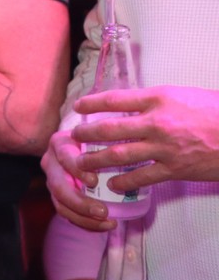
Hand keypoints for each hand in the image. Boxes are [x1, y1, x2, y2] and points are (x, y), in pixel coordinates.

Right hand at [43, 126, 113, 230]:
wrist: (88, 146)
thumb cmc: (103, 136)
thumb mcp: (105, 128)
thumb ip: (113, 128)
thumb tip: (135, 129)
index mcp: (60, 143)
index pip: (64, 157)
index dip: (76, 169)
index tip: (95, 181)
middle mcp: (52, 162)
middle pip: (57, 185)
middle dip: (79, 201)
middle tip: (103, 211)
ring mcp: (54, 180)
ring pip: (59, 202)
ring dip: (82, 216)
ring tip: (106, 221)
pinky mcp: (59, 195)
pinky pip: (66, 212)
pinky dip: (84, 222)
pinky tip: (105, 225)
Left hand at [73, 85, 218, 191]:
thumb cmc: (216, 111)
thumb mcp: (183, 95)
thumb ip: (157, 101)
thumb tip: (134, 105)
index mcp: (158, 99)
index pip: (115, 99)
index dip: (91, 103)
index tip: (78, 106)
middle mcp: (156, 122)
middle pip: (109, 128)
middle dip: (86, 134)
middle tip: (74, 136)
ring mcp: (164, 148)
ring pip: (119, 155)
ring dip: (96, 160)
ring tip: (82, 163)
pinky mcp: (175, 169)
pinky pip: (141, 177)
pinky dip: (123, 181)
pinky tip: (112, 184)